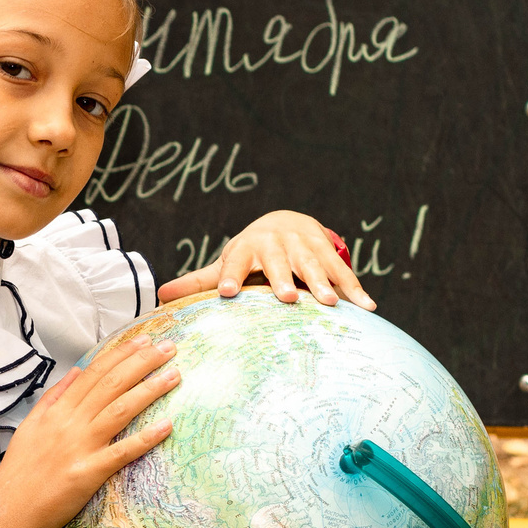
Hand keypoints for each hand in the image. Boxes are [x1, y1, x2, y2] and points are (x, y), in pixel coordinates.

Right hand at [0, 336, 178, 527]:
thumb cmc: (20, 471)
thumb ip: (54, 396)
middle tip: (169, 349)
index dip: (121, 354)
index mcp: (57, 410)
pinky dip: (145, 438)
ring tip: (174, 376)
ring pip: (120, 410)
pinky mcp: (88, 473)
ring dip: (149, 390)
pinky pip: (122, 452)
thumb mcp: (31, 424)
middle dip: (142, 363)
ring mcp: (80, 446)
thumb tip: (77, 371)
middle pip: (111, 384)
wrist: (7, 510)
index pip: (94, 373)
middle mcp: (70, 422)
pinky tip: (167, 426)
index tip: (144, 341)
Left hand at [156, 211, 373, 309]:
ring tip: (329, 303)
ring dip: (323, 282)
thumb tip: (160, 297)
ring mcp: (304, 244)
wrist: (286, 221)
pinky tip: (367, 307)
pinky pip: (343, 270)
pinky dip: (354, 288)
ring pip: (314, 264)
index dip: (232, 275)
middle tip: (287, 298)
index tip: (228, 293)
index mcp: (246, 247)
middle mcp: (276, 242)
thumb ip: (199, 280)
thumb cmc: (251, 253)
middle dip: (284, 278)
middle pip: (279, 262)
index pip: (236, 261)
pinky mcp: (328, 249)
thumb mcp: (228, 261)